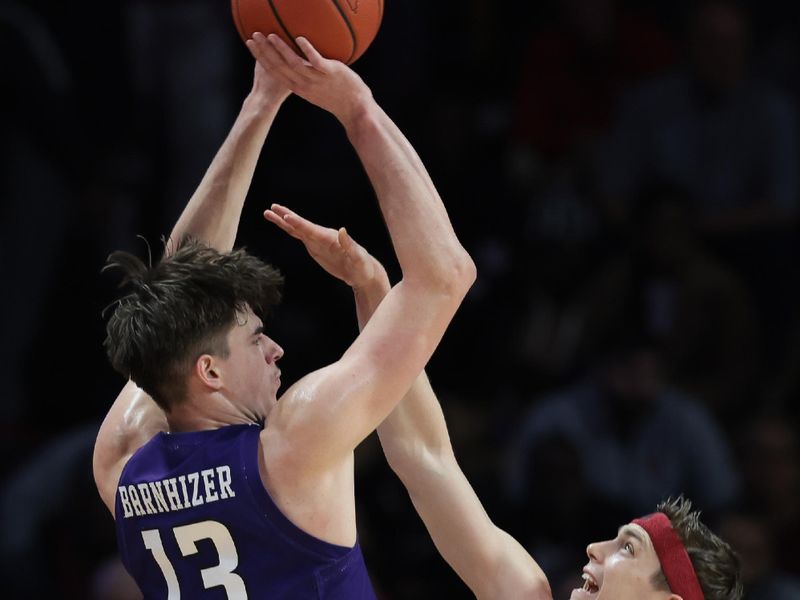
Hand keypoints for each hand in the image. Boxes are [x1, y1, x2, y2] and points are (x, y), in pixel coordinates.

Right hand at [246, 33, 372, 125]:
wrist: (355, 109)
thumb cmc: (338, 98)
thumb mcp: (315, 90)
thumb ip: (305, 77)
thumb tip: (299, 64)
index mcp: (298, 87)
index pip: (275, 72)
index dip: (261, 58)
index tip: (251, 44)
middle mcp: (304, 84)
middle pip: (280, 67)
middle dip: (265, 51)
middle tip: (255, 35)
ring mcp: (317, 79)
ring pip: (295, 63)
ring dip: (282, 49)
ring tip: (271, 36)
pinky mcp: (330, 73)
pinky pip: (317, 61)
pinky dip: (308, 50)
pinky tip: (300, 39)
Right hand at [264, 204, 386, 289]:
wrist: (363, 273)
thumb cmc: (362, 266)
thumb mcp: (358, 257)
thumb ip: (349, 244)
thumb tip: (342, 230)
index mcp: (330, 237)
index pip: (311, 229)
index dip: (299, 223)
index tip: (286, 216)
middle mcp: (322, 235)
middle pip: (301, 225)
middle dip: (286, 216)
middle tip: (272, 207)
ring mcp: (317, 241)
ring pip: (297, 229)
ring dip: (283, 221)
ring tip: (269, 212)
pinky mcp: (315, 247)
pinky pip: (299, 237)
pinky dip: (290, 230)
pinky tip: (283, 224)